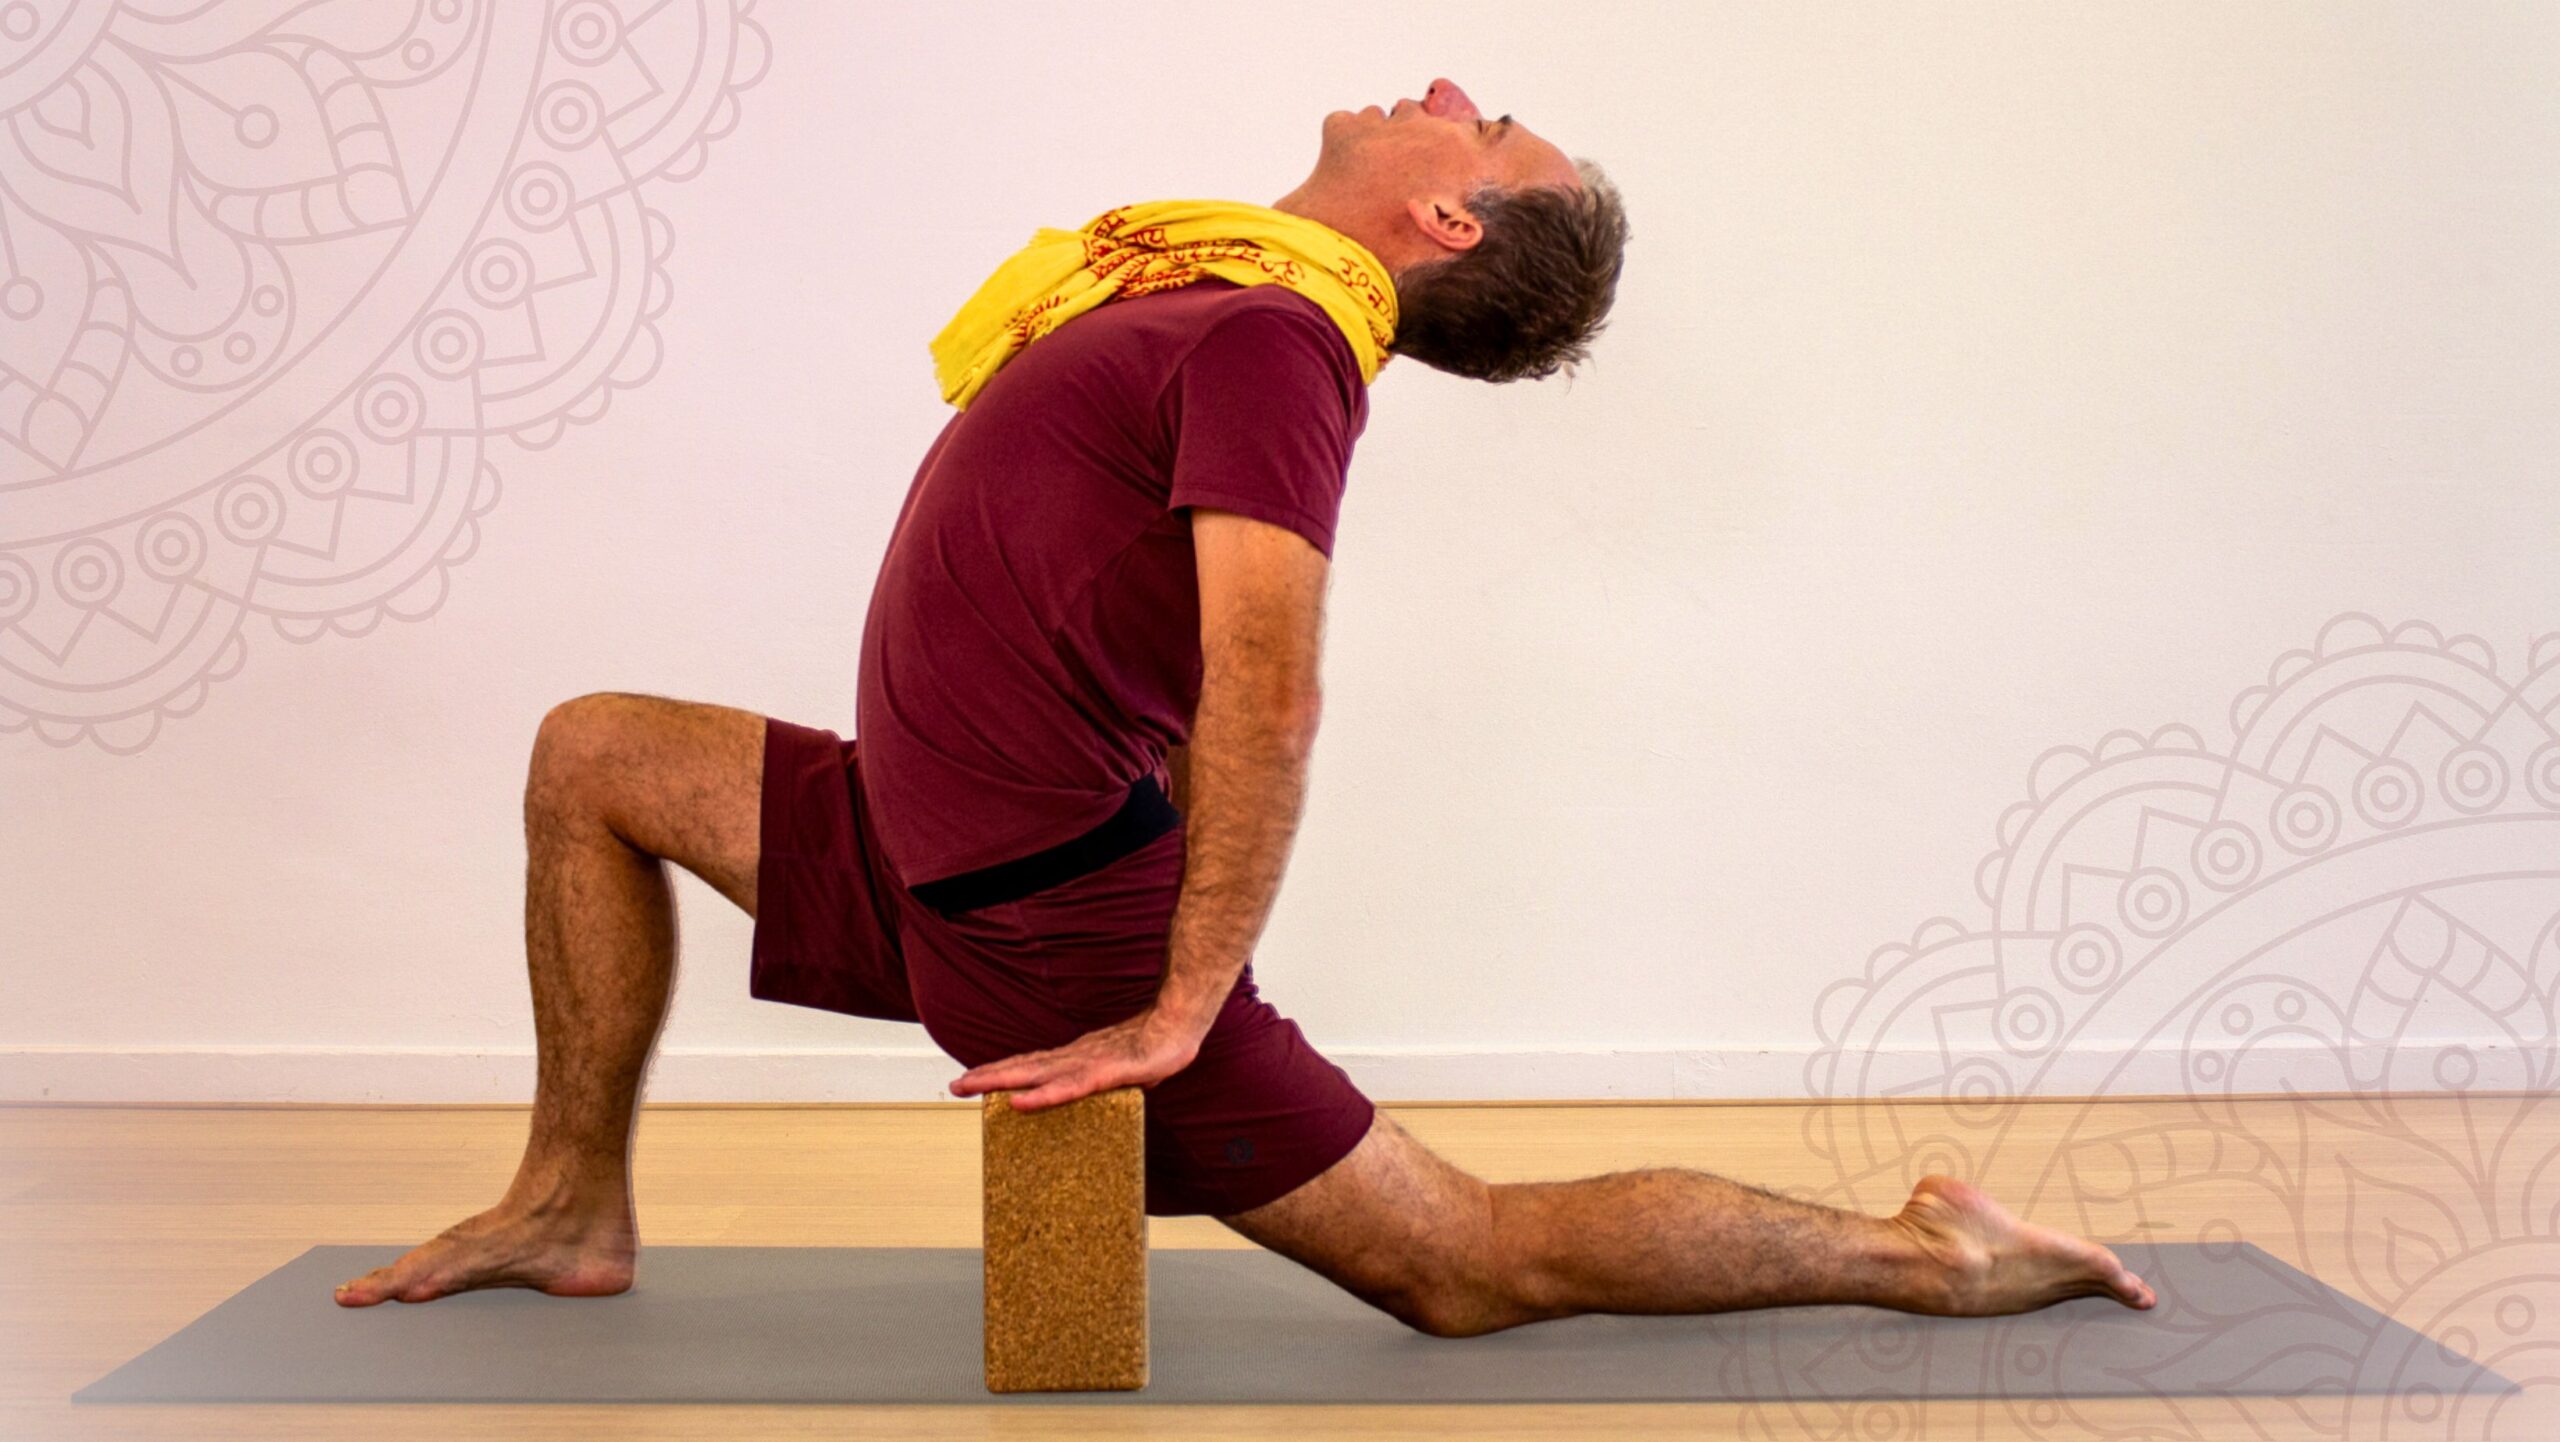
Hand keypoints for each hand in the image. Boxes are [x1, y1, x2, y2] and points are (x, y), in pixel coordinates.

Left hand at [949, 1009, 1204, 1112]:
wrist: (1179, 1025)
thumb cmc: (1157, 1046)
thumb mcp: (1126, 1071)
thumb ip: (1111, 1082)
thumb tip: (1111, 1094)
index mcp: (1079, 1059)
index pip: (1034, 1066)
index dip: (1004, 1072)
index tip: (977, 1080)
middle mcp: (1075, 1058)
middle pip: (1024, 1068)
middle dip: (989, 1076)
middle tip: (956, 1085)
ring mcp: (1087, 1064)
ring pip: (1035, 1075)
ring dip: (1000, 1080)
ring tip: (970, 1086)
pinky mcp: (1104, 1073)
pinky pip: (1067, 1088)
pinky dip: (1040, 1096)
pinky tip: (1018, 1101)